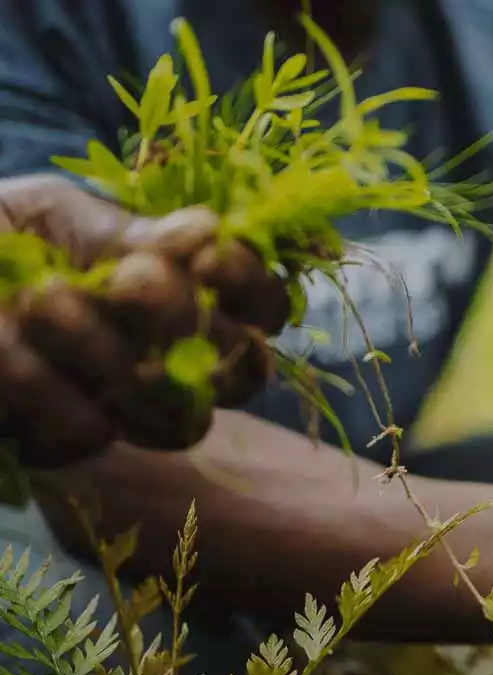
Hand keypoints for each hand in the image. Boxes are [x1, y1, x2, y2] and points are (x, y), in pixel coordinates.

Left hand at [0, 174, 289, 466]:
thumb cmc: (0, 233)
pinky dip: (36, 385)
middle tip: (127, 280)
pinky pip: (85, 435)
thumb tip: (206, 231)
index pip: (266, 308)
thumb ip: (130, 230)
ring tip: (37, 300)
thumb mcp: (62, 214)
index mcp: (190, 295)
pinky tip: (0, 344)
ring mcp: (127, 408)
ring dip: (104, 353)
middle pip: (241, 375)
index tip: (208, 256)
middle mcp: (176, 360)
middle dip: (183, 319)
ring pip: (174, 420)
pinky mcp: (65, 441)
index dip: (252, 287)